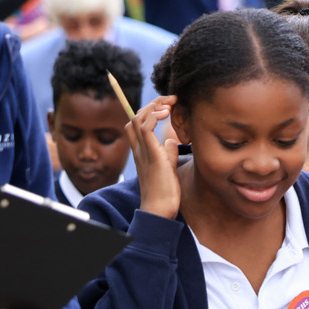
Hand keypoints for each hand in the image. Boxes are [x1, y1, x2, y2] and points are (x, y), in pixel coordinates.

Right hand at [127, 94, 180, 218]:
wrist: (159, 209)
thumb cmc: (165, 192)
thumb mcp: (168, 168)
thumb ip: (168, 153)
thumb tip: (172, 141)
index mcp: (142, 150)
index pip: (138, 122)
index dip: (149, 109)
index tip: (168, 104)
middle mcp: (139, 148)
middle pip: (136, 115)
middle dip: (153, 102)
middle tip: (172, 99)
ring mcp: (143, 151)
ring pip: (138, 118)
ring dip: (154, 106)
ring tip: (170, 104)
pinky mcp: (150, 154)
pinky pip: (144, 127)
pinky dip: (153, 116)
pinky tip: (166, 113)